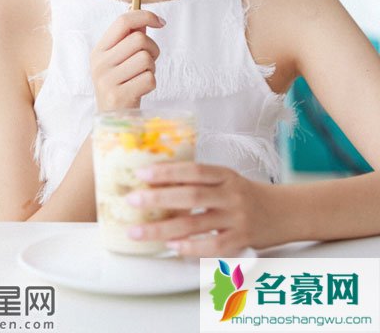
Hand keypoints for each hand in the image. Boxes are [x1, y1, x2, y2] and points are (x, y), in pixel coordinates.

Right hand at [90, 9, 164, 111]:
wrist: (113, 119)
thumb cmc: (120, 85)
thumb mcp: (120, 60)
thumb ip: (131, 38)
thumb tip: (148, 19)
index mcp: (99, 50)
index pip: (122, 21)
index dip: (145, 16)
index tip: (160, 22)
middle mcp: (100, 63)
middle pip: (139, 39)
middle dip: (153, 49)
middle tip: (150, 61)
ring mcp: (107, 80)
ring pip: (146, 59)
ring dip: (151, 68)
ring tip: (142, 76)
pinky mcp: (119, 96)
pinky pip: (149, 79)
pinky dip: (151, 83)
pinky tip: (141, 89)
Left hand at [124, 161, 276, 255]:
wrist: (288, 212)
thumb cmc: (249, 195)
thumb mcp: (228, 180)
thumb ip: (200, 182)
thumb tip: (157, 183)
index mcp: (226, 175)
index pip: (194, 170)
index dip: (167, 171)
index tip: (142, 173)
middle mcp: (232, 195)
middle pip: (191, 196)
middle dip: (158, 198)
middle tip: (132, 199)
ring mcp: (238, 219)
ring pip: (196, 224)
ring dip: (163, 229)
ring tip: (138, 231)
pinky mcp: (242, 241)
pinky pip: (213, 247)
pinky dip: (191, 248)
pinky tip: (172, 247)